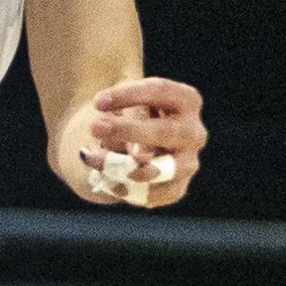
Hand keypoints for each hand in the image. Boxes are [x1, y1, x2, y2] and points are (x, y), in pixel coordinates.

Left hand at [53, 79, 205, 212]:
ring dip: (120, 164)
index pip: (160, 91)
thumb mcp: (128, 103)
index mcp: (186, 100)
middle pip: (163, 132)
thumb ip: (132, 118)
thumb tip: (140, 157)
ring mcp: (188, 163)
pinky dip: (123, 186)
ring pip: (157, 169)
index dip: (128, 96)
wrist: (133, 141)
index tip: (97, 102)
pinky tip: (104, 176)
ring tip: (92, 157)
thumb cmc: (131, 112)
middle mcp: (193, 132)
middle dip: (127, 131)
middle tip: (94, 127)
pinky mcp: (176, 188)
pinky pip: (151, 194)